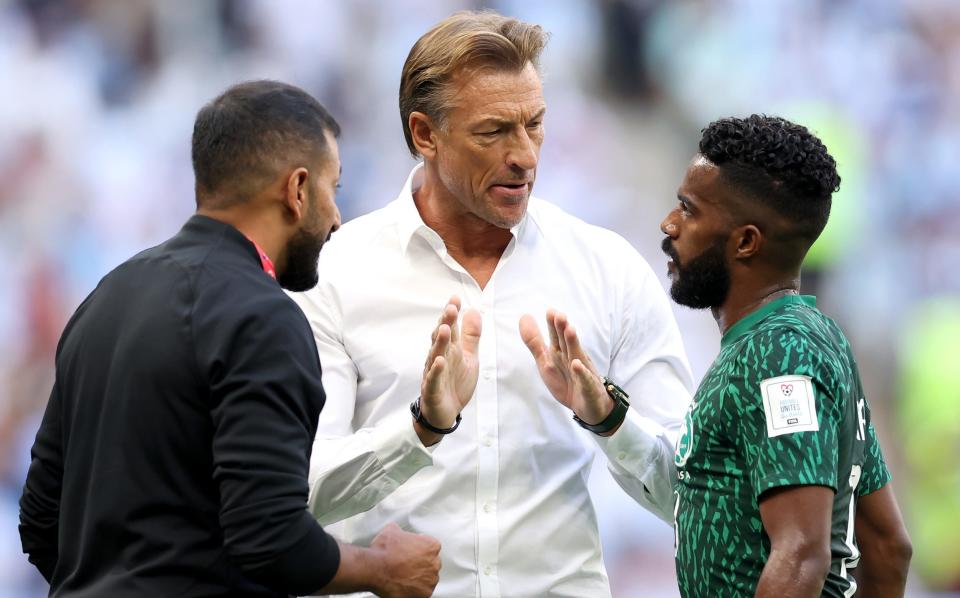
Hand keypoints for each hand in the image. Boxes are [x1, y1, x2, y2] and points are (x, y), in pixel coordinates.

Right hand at [369, 523, 440, 597]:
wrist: (375, 569)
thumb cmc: (384, 551)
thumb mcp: (391, 530)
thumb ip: (401, 530)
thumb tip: (397, 531)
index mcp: (431, 546)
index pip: (431, 546)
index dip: (419, 548)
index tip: (411, 552)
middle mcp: (435, 563)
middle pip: (431, 563)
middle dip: (420, 564)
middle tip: (406, 564)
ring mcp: (430, 580)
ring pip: (427, 579)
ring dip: (418, 578)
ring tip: (403, 576)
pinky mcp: (423, 595)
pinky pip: (422, 592)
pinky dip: (414, 590)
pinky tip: (404, 585)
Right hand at [416, 296, 481, 444]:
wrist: (445, 412)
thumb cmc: (455, 382)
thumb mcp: (468, 356)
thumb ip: (471, 335)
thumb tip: (473, 310)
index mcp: (450, 349)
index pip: (450, 327)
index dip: (452, 313)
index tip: (456, 298)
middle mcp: (440, 357)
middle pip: (441, 337)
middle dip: (446, 322)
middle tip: (451, 308)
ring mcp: (434, 373)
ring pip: (435, 355)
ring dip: (440, 342)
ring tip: (445, 329)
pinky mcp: (432, 389)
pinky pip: (433, 379)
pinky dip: (436, 370)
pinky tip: (439, 361)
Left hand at [519, 309, 614, 427]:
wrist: (589, 406)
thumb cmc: (567, 381)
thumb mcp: (546, 362)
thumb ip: (534, 342)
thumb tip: (524, 316)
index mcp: (561, 353)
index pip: (557, 337)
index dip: (553, 325)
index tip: (550, 311)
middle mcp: (573, 358)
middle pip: (566, 342)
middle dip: (563, 329)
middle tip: (560, 315)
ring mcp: (582, 372)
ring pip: (577, 355)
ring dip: (573, 343)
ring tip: (570, 330)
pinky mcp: (589, 387)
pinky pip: (585, 379)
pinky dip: (581, 372)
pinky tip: (576, 364)